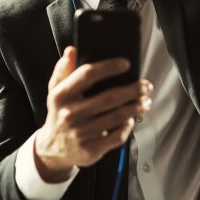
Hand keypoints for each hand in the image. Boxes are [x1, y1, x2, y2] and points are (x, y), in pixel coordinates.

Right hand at [34, 46, 151, 181]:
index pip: (86, 75)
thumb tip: (72, 50)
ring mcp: (80, 133)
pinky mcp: (91, 150)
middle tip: (146, 86)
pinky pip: (117, 136)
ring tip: (146, 101)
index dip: (108, 67)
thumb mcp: (56, 91)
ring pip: (117, 117)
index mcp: (60, 96)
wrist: (52, 149)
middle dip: (133, 90)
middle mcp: (69, 114)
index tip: (126, 64)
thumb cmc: (60, 113)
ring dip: (136, 107)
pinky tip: (131, 119)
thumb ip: (64, 70)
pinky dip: (128, 126)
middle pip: (110, 97)